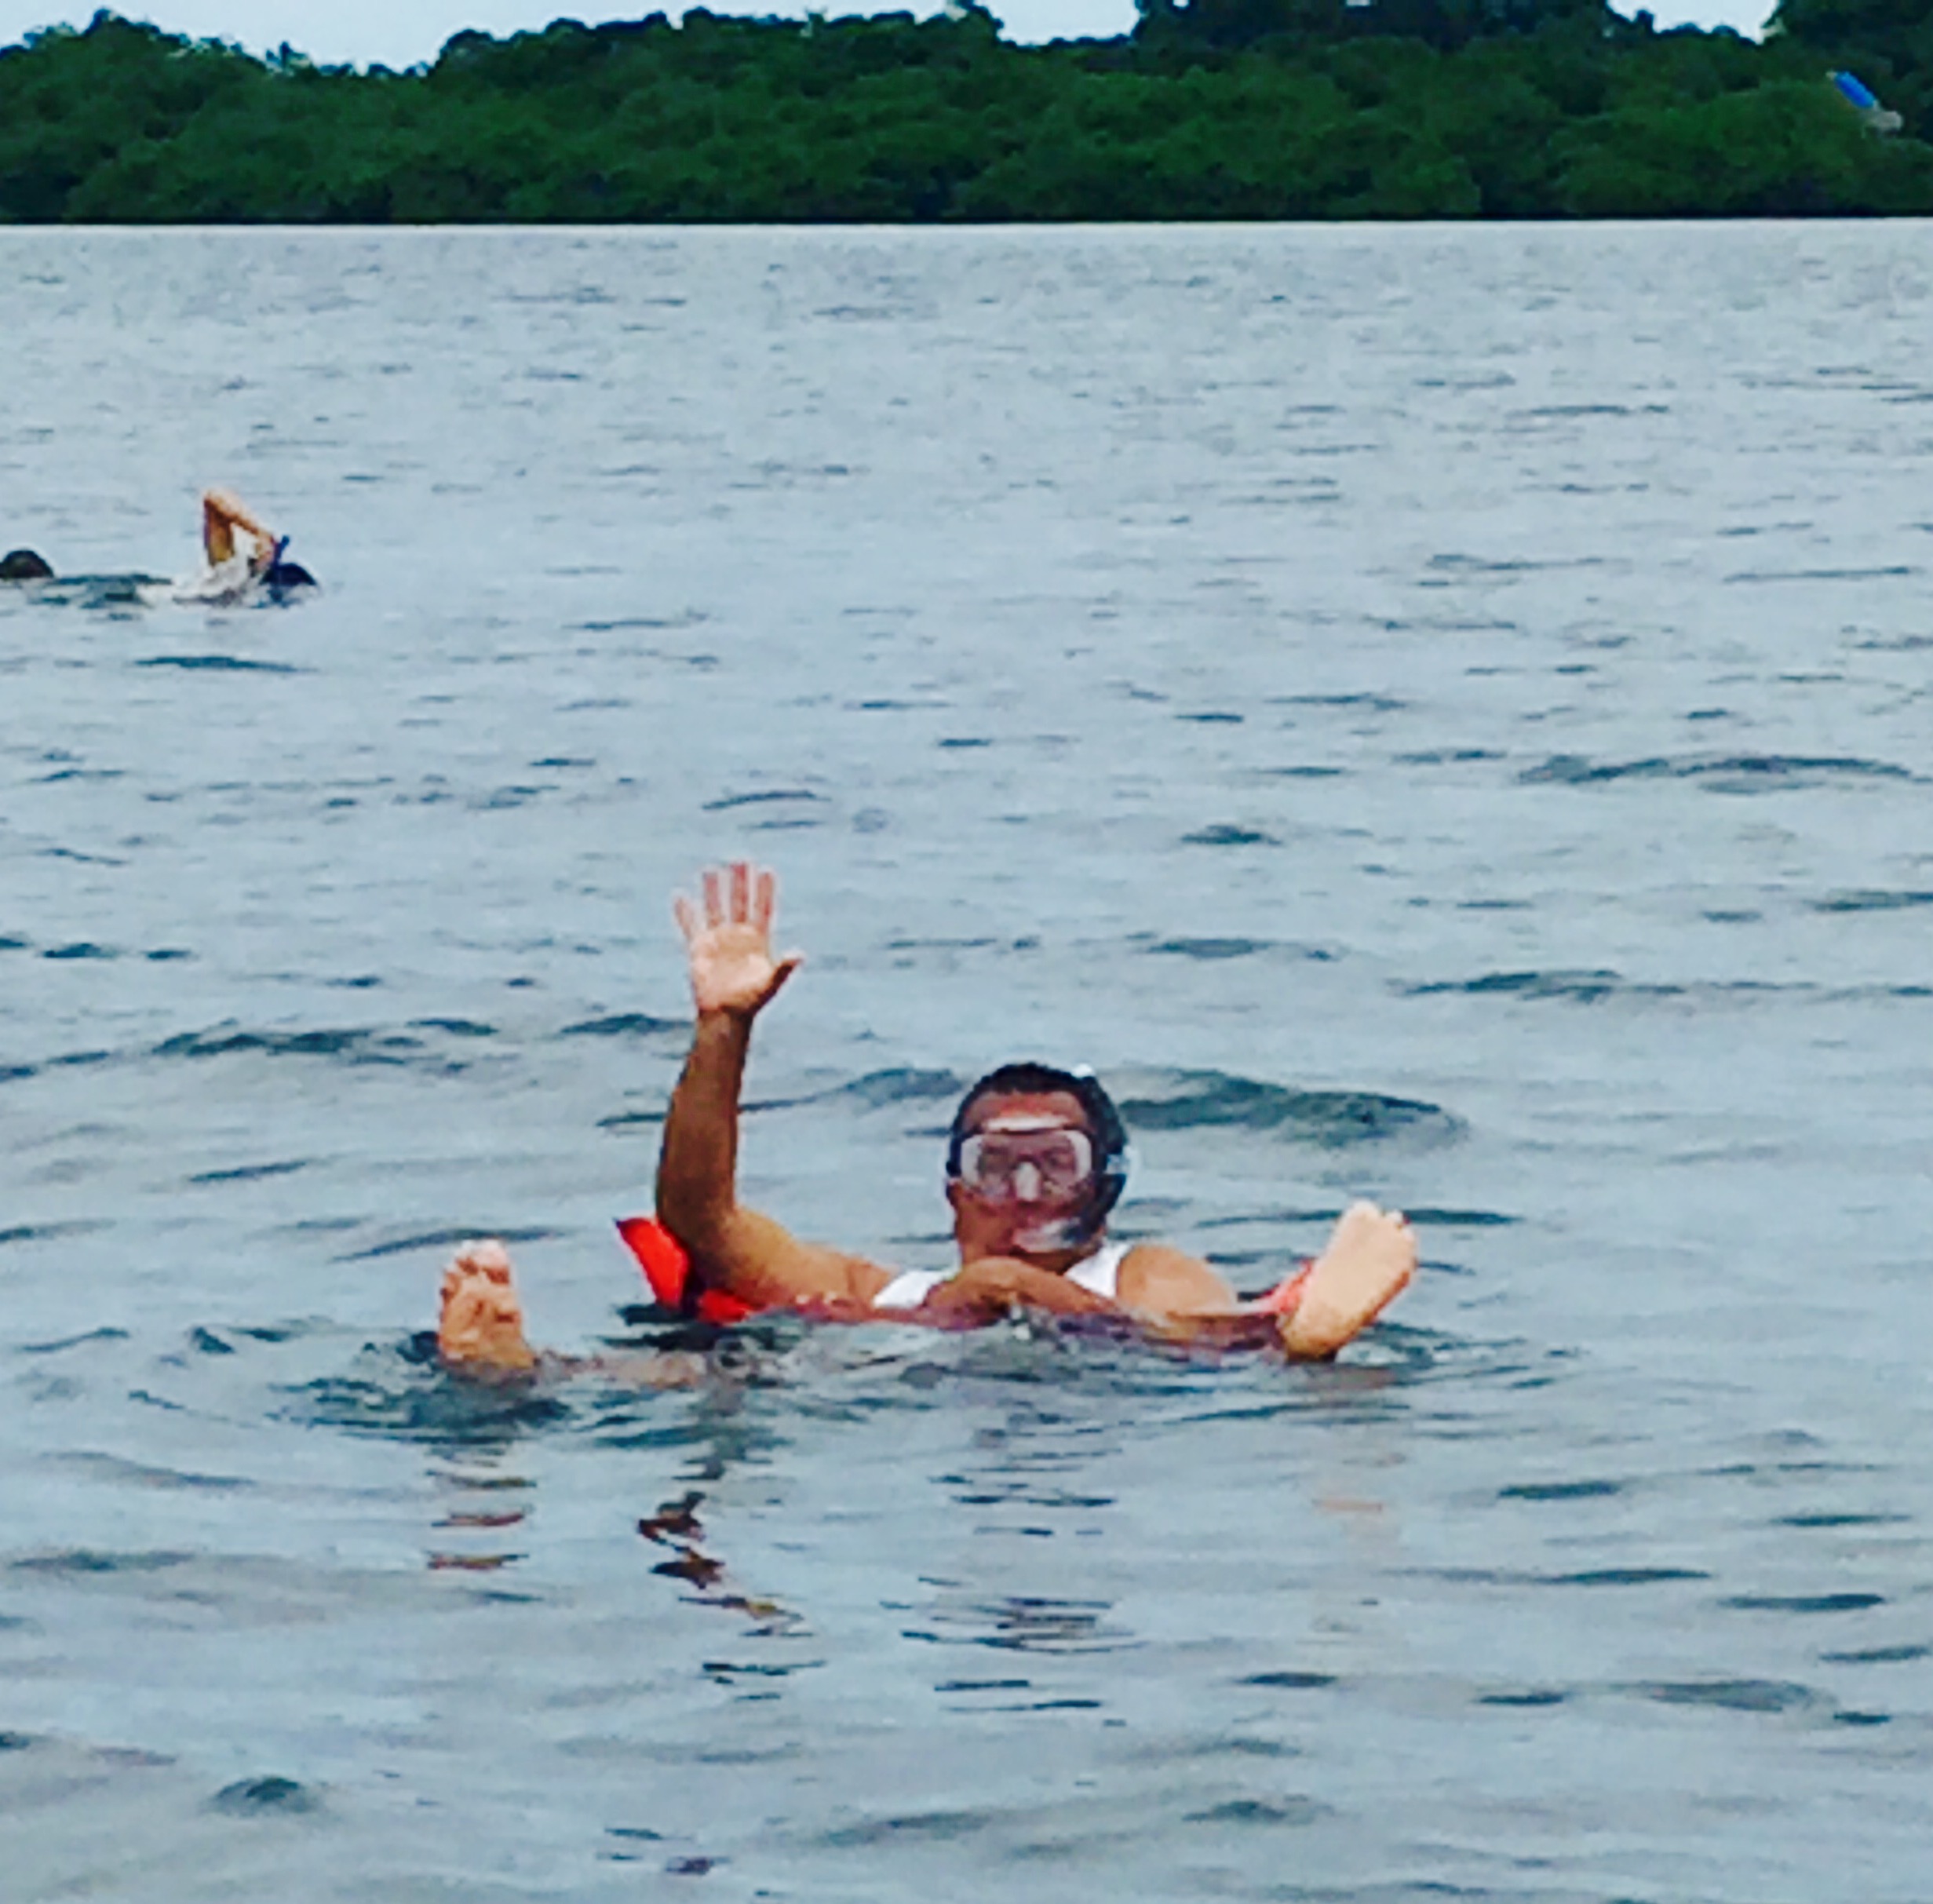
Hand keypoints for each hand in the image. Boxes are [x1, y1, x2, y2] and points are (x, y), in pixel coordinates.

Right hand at [673, 861, 802, 1019]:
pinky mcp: (699, 948)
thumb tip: (800, 954)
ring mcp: (718, 940)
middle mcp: (738, 936)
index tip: (767, 870)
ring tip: (711, 869)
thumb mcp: (770, 984)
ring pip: (715, 908)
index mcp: (758, 941)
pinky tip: (679, 895)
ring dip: (714, 890)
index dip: (765, 891)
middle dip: (741, 883)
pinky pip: (690, 925)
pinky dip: (684, 912)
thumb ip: (783, 968)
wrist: (724, 1017)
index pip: (762, 909)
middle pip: (740, 903)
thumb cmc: (750, 1003)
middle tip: (741, 860)